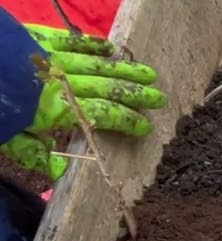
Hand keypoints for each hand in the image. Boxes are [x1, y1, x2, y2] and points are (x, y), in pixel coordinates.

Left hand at [0, 25, 165, 180]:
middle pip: (107, 87)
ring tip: (149, 73)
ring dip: (124, 69)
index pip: (103, 114)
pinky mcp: (38, 39)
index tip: (146, 127)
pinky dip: (92, 45)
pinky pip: (71, 42)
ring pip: (96, 64)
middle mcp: (62, 82)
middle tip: (159, 98)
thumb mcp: (7, 140)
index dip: (127, 121)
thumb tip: (61, 172)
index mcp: (57, 110)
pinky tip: (109, 47)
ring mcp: (51, 58)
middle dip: (135, 94)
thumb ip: (33, 154)